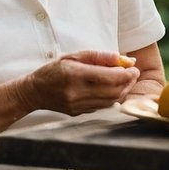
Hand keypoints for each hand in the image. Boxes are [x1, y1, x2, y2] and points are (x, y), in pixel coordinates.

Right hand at [14, 50, 139, 116]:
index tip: (133, 67)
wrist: (35, 92)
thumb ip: (99, 56)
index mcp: (75, 75)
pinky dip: (112, 98)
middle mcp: (77, 93)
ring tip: (126, 80)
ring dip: (123, 91)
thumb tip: (122, 58)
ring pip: (110, 101)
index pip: (109, 77)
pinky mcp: (78, 113)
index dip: (126, 73)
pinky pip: (102, 107)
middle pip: (113, 91)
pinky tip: (113, 89)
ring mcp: (77, 106)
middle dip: (128, 82)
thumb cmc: (54, 70)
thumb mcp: (73, 56)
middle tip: (133, 73)